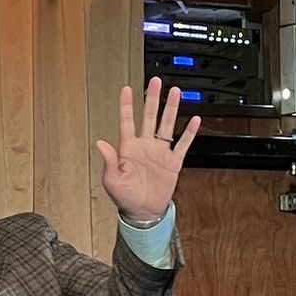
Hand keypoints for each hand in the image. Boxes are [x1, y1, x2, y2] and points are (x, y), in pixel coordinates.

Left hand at [95, 76, 199, 222]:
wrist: (143, 213)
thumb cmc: (125, 198)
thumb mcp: (112, 180)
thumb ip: (109, 160)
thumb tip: (101, 143)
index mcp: (128, 149)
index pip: (127, 121)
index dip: (126, 105)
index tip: (126, 89)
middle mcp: (145, 146)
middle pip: (150, 117)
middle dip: (152, 99)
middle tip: (155, 82)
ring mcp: (159, 152)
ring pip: (166, 125)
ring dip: (171, 109)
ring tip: (175, 92)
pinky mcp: (173, 162)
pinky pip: (183, 144)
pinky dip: (189, 132)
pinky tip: (194, 120)